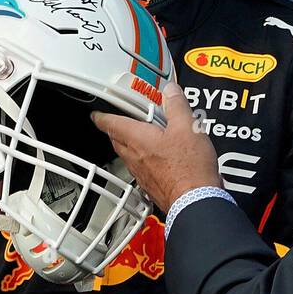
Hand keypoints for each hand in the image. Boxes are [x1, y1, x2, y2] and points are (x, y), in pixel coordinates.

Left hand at [93, 83, 220, 213]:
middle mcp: (135, 157)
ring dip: (132, 145)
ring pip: (129, 156)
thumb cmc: (188, 169)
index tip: (97, 114)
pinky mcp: (152, 187)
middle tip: (122, 122)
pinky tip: (158, 160)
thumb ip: (177, 106)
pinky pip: (141, 170)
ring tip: (144, 137)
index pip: (111, 123)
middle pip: (117, 140)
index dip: (102, 116)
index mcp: (138, 139)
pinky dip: (144, 161)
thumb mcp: (188, 127)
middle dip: (117, 130)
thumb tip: (171, 92)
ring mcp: (142, 174)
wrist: (195, 201)